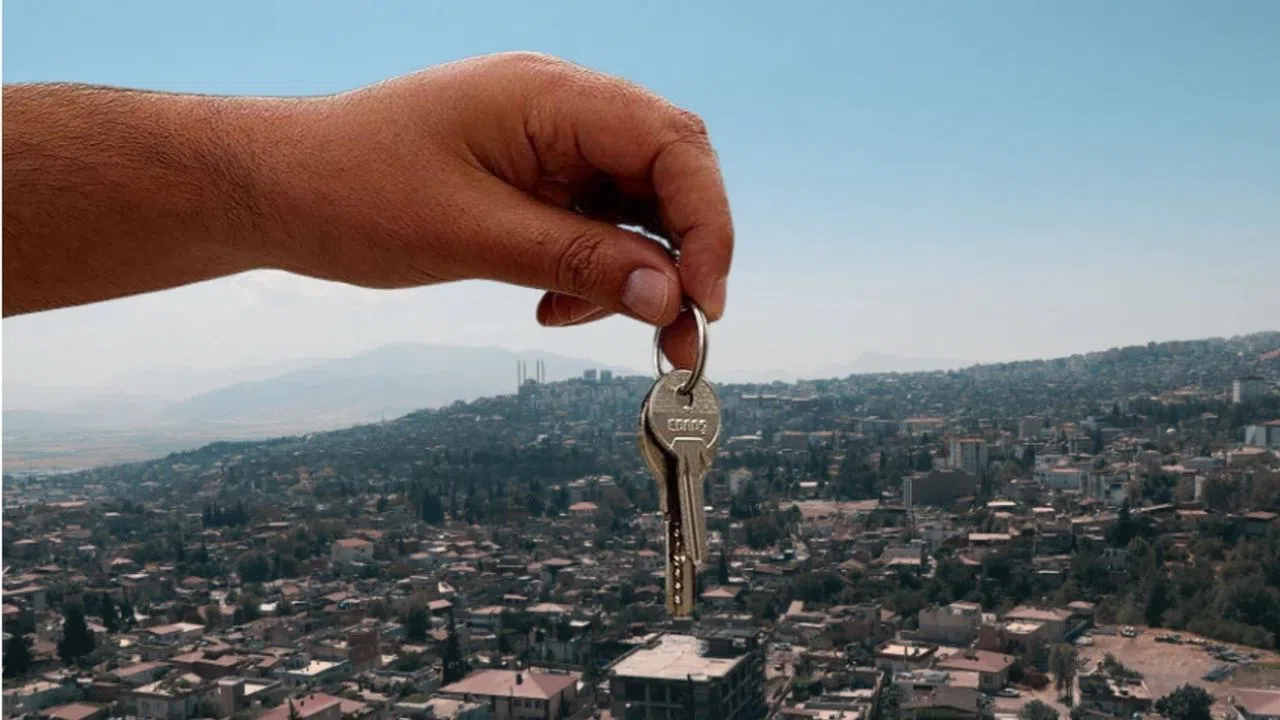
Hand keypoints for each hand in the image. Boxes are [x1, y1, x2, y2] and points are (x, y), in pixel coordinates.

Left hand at [260, 52, 732, 367]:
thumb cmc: (352, 191)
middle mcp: (561, 109)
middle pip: (667, 172)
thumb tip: (669, 298)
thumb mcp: (471, 235)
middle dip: (683, 253)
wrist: (275, 188)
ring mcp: (547, 141)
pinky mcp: (531, 176)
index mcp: (550, 96)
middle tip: (679, 331)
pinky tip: (557, 306)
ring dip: (638, 272)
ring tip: (601, 327)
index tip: (703, 301)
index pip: (672, 144)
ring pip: (635, 204)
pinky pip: (593, 221)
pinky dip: (595, 269)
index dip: (705, 223)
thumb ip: (578, 260)